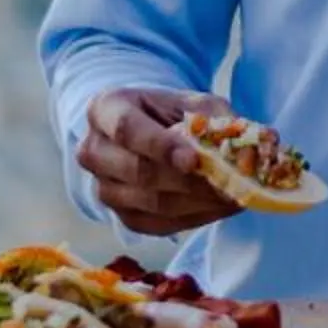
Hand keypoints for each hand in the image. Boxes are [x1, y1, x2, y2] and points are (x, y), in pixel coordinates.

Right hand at [77, 87, 236, 236]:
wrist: (158, 136)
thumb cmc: (176, 114)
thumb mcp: (196, 103)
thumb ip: (213, 121)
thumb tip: (233, 152)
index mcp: (105, 108)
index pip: (126, 129)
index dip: (159, 146)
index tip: (193, 159)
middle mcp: (94, 150)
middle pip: (137, 171)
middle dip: (185, 179)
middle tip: (225, 181)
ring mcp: (104, 187)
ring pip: (150, 202)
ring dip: (196, 201)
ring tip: (230, 193)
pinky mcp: (123, 216)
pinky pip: (158, 224)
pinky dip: (193, 217)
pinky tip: (218, 205)